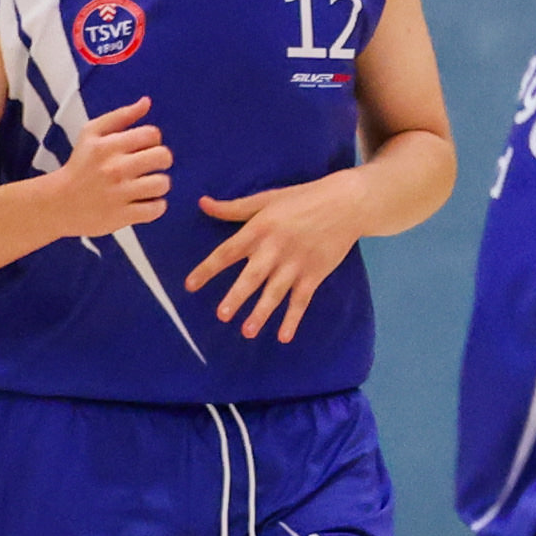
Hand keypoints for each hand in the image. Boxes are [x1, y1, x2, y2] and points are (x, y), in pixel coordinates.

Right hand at [49, 95, 172, 241]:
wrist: (58, 203)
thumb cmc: (80, 165)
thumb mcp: (92, 133)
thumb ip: (121, 116)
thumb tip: (146, 102)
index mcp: (108, 145)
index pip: (152, 134)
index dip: (152, 141)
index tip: (142, 149)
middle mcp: (114, 168)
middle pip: (163, 157)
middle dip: (161, 161)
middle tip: (148, 167)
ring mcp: (119, 193)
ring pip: (162, 183)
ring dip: (159, 185)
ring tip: (146, 186)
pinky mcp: (122, 216)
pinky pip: (156, 209)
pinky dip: (155, 206)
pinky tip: (144, 202)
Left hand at [179, 172, 372, 341]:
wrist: (346, 204)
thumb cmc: (302, 199)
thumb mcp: (266, 199)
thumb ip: (234, 208)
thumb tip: (203, 204)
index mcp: (259, 229)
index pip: (227, 252)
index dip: (208, 269)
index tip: (190, 286)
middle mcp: (275, 249)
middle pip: (252, 276)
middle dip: (237, 296)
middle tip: (222, 315)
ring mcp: (296, 264)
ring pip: (275, 292)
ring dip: (261, 313)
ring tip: (247, 332)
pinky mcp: (314, 274)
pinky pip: (301, 300)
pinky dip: (293, 319)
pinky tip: (284, 336)